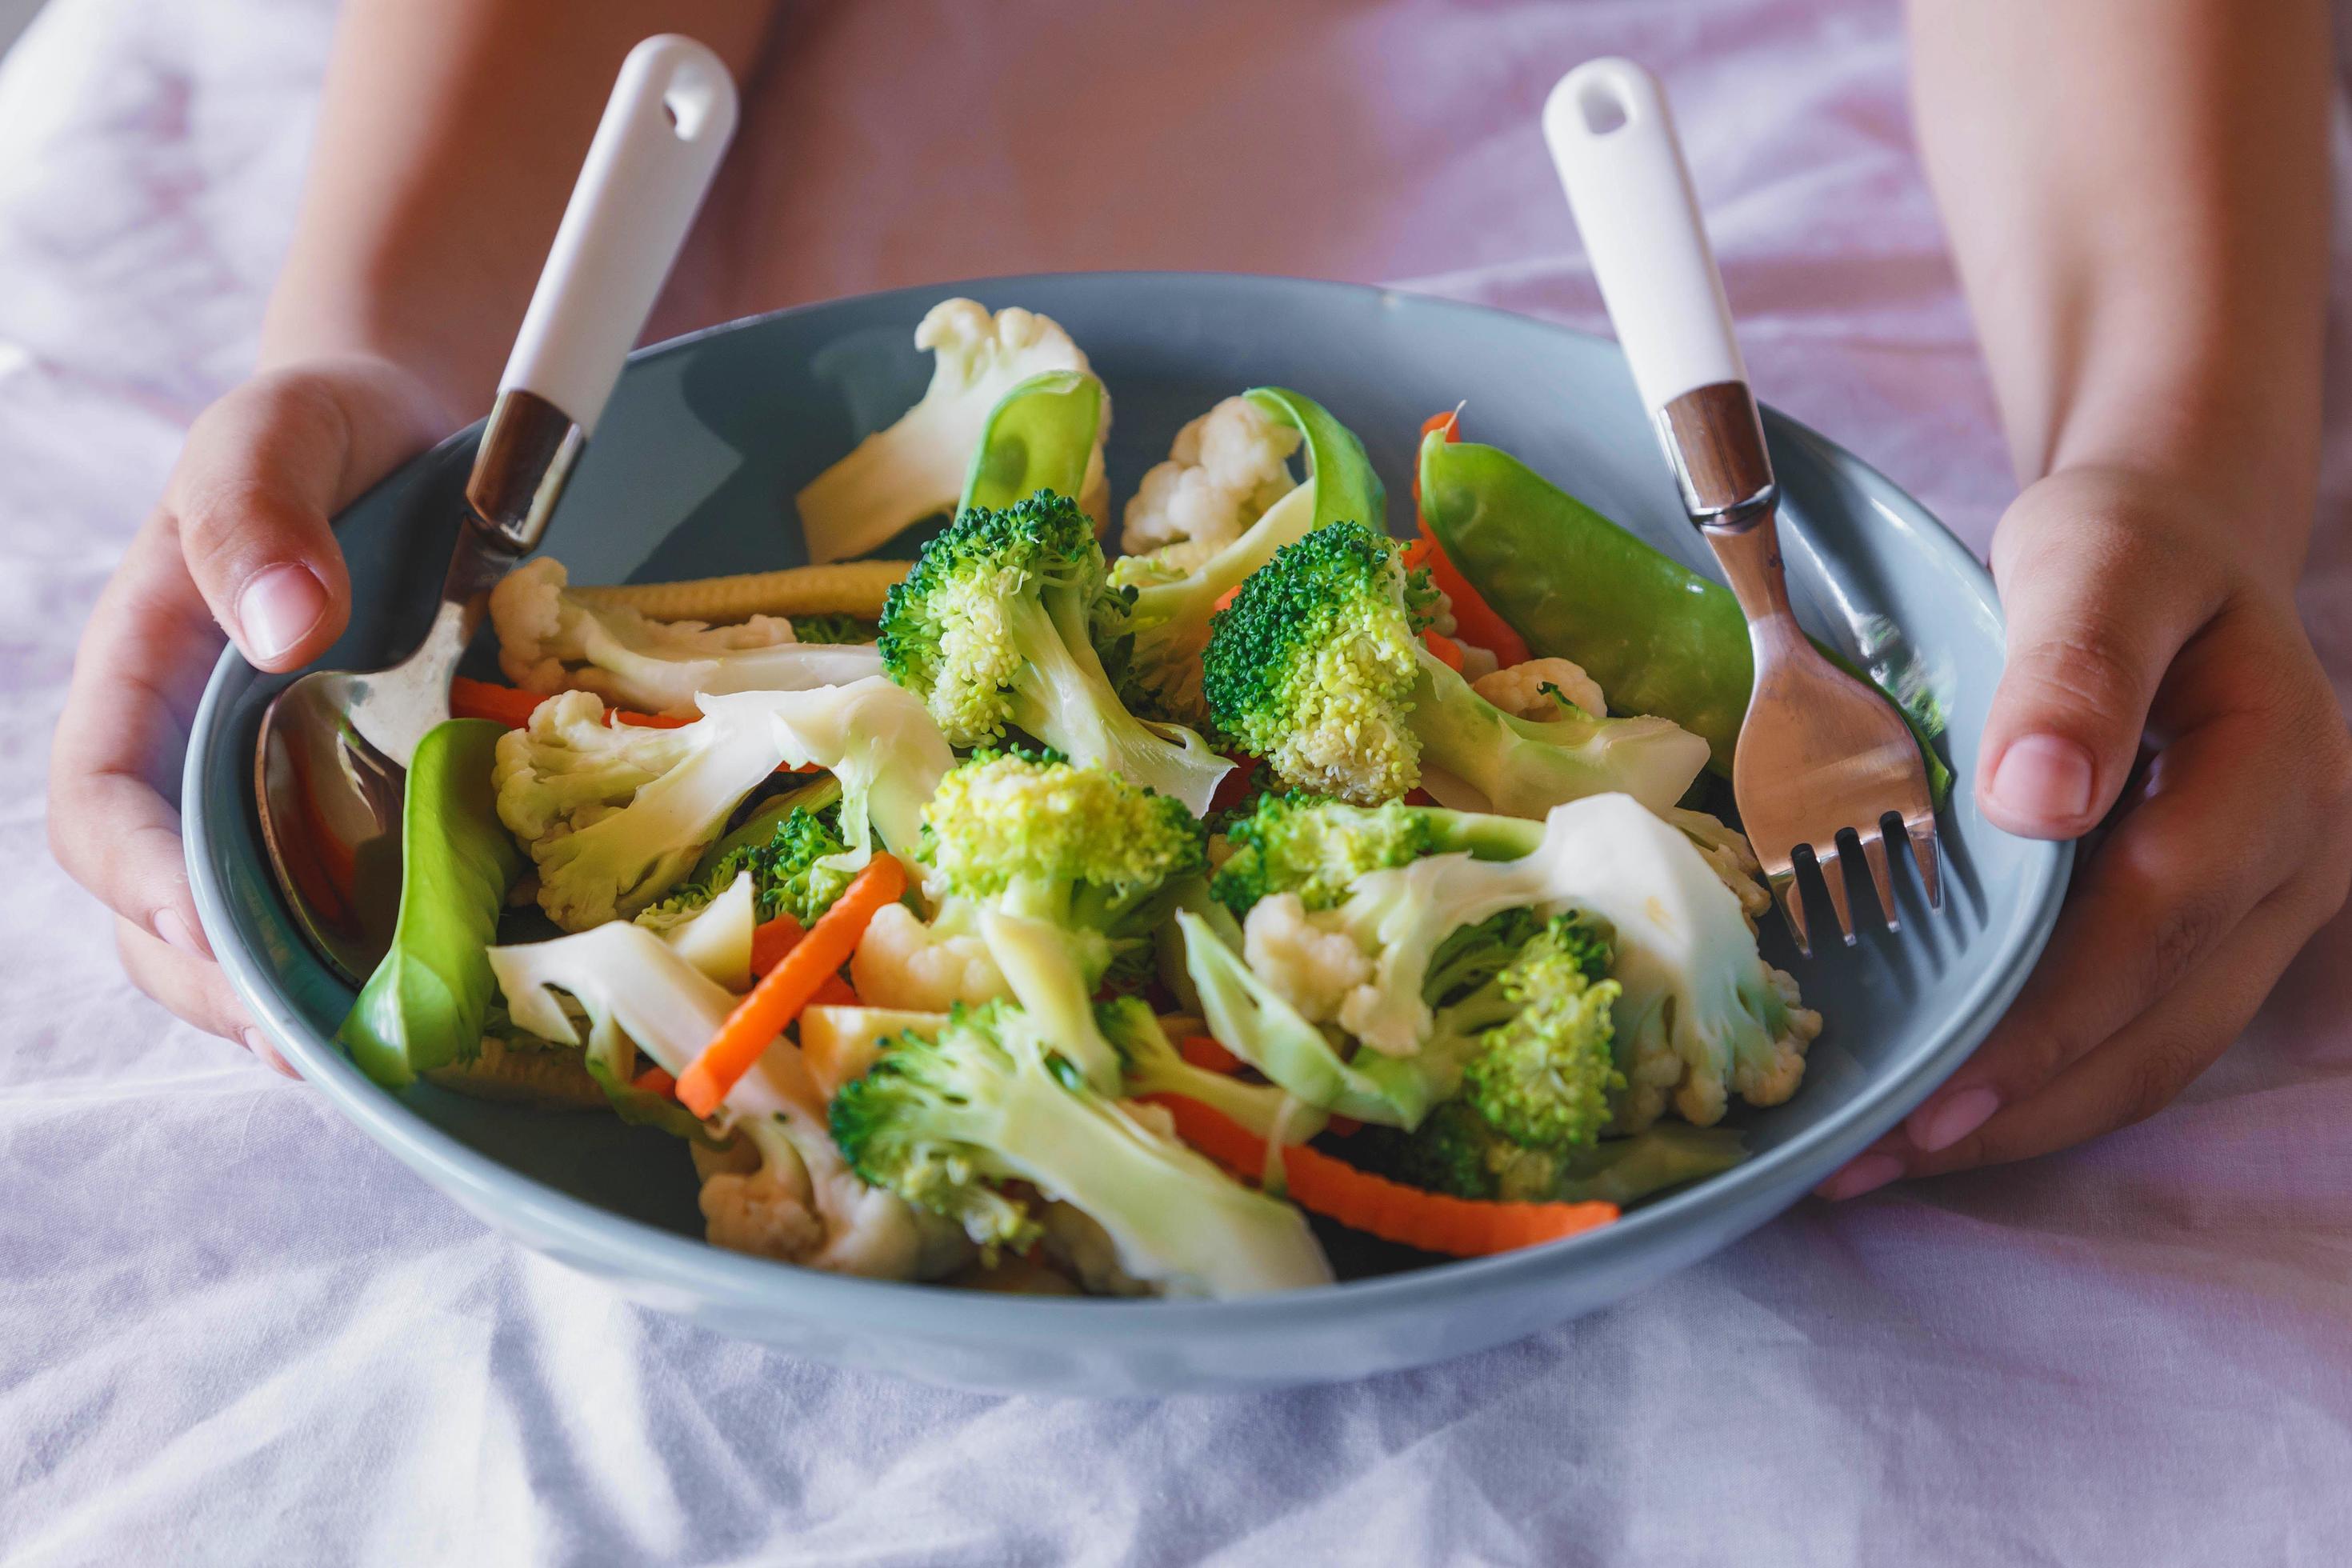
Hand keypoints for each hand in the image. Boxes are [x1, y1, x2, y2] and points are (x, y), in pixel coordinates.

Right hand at [47, 355, 448, 1069]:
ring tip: (363, 1057)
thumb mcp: (277, 432)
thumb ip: (258, 511)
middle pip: (159, 902)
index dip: (138, 879)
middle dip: (214, 982)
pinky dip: (369, 958)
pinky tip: (434, 1000)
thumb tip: (282, 624)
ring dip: (289, 1001)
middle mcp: (195, 749)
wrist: (414, 424)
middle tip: (299, 1045)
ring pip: (247, 923)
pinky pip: (342, 900)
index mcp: (145, 672)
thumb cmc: (326, 424)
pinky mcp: (356, 802)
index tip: (201, 933)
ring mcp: (273, 785)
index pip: (101, 803)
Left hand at [1819, 464, 2351, 1197]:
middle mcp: (2298, 862)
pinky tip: (1936, 1113)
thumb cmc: (2127, 550)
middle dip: (2012, 1108)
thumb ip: (2075, 670)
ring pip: (2151, 1056)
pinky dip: (2038, 1086)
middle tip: (1866, 1163)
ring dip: (2020, 1124)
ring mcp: (2268, 912)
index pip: (2157, 925)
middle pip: (2157, 1024)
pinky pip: (2134, 1035)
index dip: (2042, 1021)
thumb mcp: (2096, 561)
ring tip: (1880, 1162)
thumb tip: (2041, 799)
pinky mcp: (2215, 939)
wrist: (2172, 548)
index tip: (1929, 1089)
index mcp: (2278, 771)